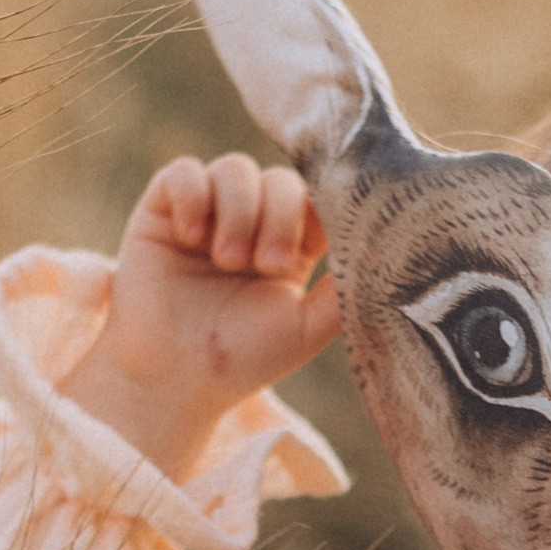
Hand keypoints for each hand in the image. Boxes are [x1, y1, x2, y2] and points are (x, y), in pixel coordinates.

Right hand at [69, 153, 339, 478]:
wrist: (174, 380)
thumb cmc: (243, 359)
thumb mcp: (307, 329)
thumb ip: (344, 291)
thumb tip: (387, 253)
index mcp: (293, 244)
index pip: (316, 197)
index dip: (318, 208)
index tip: (313, 247)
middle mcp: (252, 221)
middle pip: (280, 179)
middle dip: (280, 217)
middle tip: (267, 266)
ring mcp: (208, 213)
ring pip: (234, 168)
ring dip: (239, 210)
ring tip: (228, 259)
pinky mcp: (163, 211)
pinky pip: (182, 172)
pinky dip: (192, 195)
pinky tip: (191, 235)